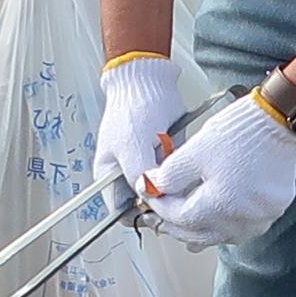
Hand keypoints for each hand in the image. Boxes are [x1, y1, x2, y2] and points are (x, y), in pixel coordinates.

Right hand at [92, 53, 190, 202]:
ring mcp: (146, 165)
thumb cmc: (133, 110)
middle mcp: (126, 174)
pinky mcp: (164, 156)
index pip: (122, 213)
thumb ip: (140, 179)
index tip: (160, 212)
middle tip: (176, 195)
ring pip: (163, 191)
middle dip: (161, 201)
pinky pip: (174, 175)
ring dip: (174, 187)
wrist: (149, 80)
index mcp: (109, 176)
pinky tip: (186, 163)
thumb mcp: (133, 149)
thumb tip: (154, 202)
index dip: (140, 216)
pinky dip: (182, 172)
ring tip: (181, 174)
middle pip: (145, 204)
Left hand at [142, 88, 295, 245]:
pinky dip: (225, 225)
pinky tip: (216, 217)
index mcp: (221, 206)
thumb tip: (150, 188)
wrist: (278, 120)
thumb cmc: (240, 132)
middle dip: (176, 224)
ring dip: (201, 229)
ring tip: (185, 222)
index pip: (180, 218)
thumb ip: (168, 175)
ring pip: (222, 236)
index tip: (151, 197)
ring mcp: (261, 218)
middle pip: (200, 234)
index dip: (161, 208)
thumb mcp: (194, 151)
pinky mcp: (274, 210)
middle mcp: (243, 220)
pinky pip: (243, 227)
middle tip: (161, 215)